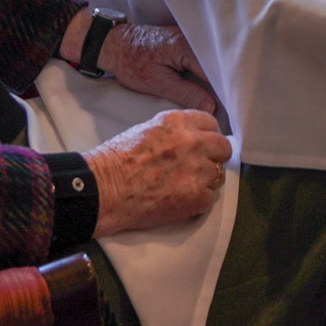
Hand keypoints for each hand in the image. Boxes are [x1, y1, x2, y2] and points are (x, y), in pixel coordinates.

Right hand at [85, 110, 232, 236]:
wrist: (102, 190)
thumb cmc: (116, 162)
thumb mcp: (148, 129)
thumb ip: (176, 131)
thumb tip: (194, 138)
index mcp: (180, 122)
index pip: (211, 123)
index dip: (207, 136)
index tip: (202, 146)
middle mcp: (193, 142)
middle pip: (223, 148)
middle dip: (213, 157)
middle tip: (198, 168)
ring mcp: (197, 170)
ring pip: (218, 174)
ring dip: (205, 181)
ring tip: (183, 187)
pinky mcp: (197, 196)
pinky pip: (209, 198)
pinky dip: (197, 203)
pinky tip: (179, 201)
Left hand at [99, 23, 219, 113]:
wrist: (115, 45)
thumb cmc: (132, 62)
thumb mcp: (158, 83)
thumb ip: (187, 94)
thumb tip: (212, 108)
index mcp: (189, 47)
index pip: (216, 72)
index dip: (224, 91)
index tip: (231, 109)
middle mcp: (195, 39)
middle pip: (218, 65)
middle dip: (224, 86)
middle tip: (229, 109)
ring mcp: (192, 39)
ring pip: (212, 62)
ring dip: (217, 80)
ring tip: (224, 100)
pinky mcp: (188, 43)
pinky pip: (205, 60)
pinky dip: (208, 74)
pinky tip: (211, 88)